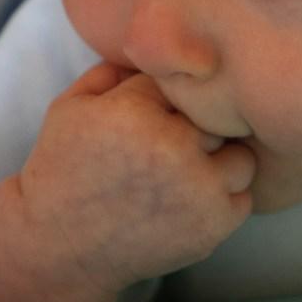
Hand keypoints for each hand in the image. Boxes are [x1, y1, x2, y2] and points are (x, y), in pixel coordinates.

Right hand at [14, 62, 256, 293]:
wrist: (58, 248)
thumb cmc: (62, 171)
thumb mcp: (70, 107)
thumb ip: (114, 70)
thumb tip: (157, 53)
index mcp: (135, 112)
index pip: (179, 83)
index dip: (167, 99)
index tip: (151, 117)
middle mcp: (172, 148)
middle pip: (219, 115)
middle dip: (199, 126)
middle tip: (173, 145)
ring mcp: (197, 190)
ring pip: (242, 157)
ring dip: (220, 162)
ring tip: (188, 174)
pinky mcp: (211, 226)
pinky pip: (243, 198)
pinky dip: (223, 198)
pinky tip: (191, 200)